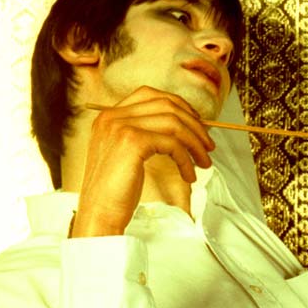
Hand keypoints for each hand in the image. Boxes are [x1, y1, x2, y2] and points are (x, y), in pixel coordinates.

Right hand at [71, 88, 214, 236]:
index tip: (196, 125)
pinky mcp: (132, 142)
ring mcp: (121, 126)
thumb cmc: (115, 191)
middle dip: (194, 124)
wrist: (99, 213)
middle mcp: (112, 116)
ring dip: (195, 143)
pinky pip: (172, 143)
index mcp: (108, 116)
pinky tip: (189, 176)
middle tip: (208, 146)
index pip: (150, 94)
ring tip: (204, 163)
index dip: (179, 106)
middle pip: (166, 105)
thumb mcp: (126, 155)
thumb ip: (144, 135)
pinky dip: (186, 159)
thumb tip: (185, 126)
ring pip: (174, 122)